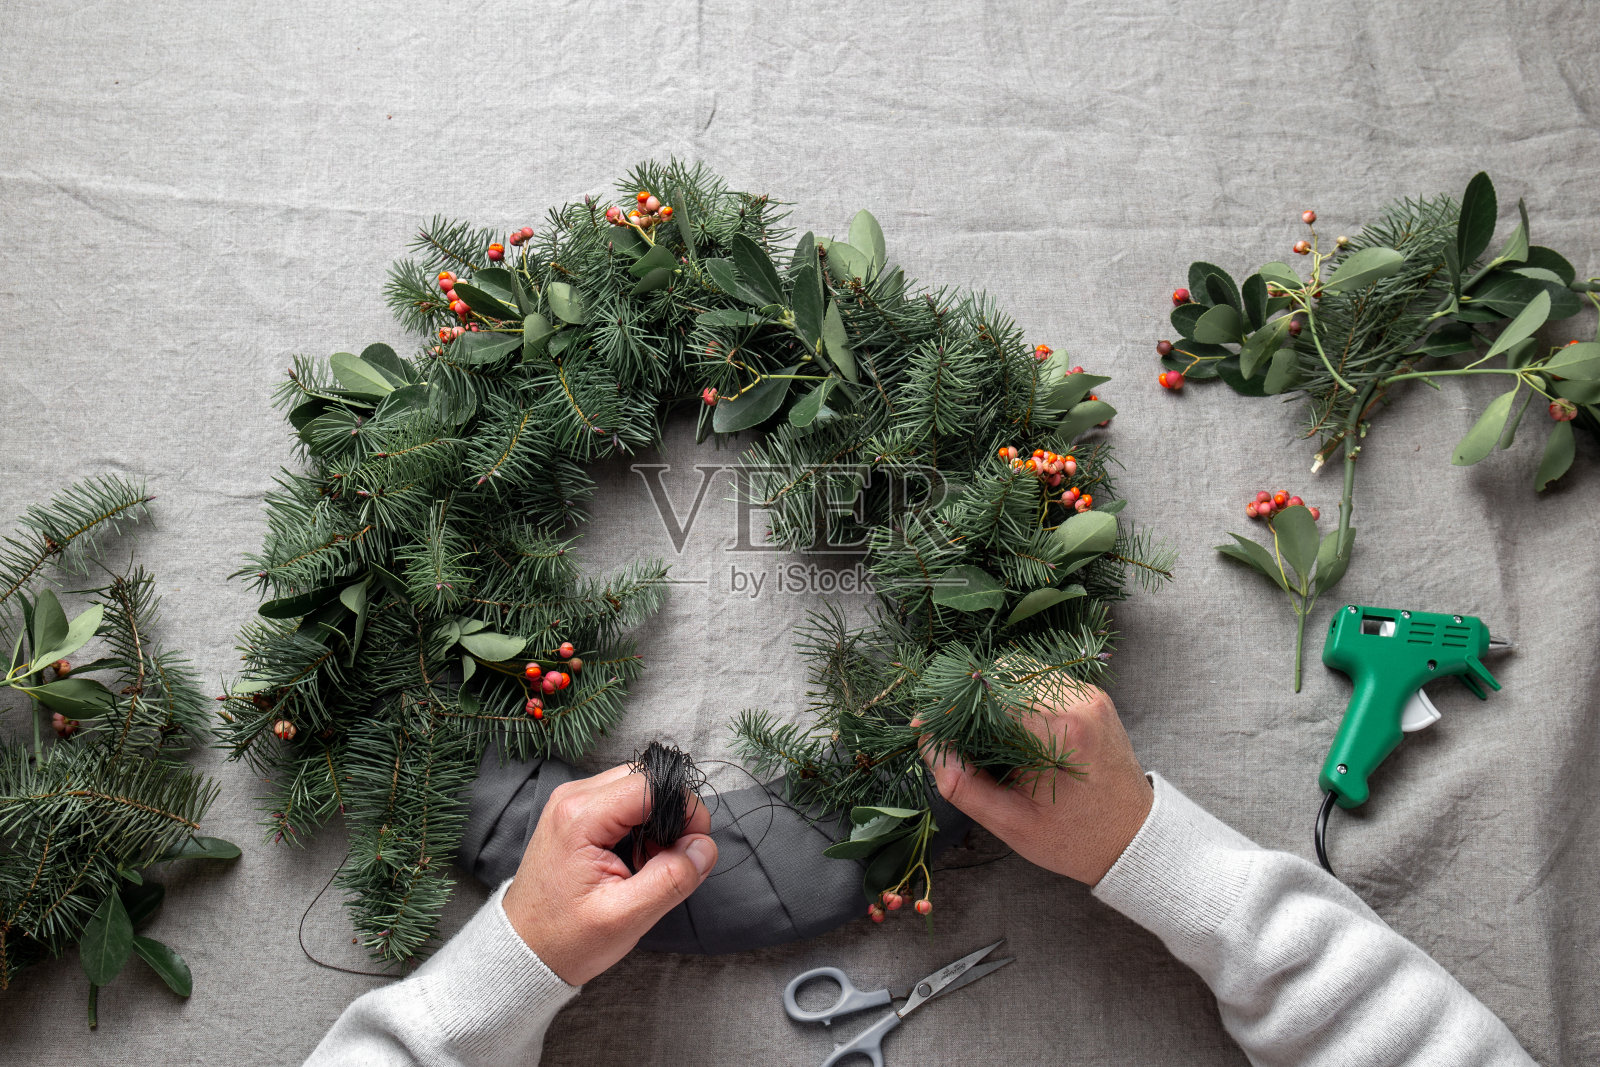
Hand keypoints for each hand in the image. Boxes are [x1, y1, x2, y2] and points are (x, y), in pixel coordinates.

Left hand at [501, 764, 717, 984]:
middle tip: (674, 860)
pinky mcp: (576, 814)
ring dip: (657, 821)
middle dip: (672, 815)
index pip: (653, 784)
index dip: (685, 810)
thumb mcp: (626, 917)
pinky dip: (641, 825)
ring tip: (650, 864)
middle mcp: (572, 798)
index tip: (695, 847)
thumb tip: (704, 847)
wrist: (523, 951)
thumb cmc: (566, 939)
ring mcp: (571, 803)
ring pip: (637, 788)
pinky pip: (622, 802)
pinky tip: (636, 860)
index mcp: (580, 817)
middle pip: (646, 780)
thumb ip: (672, 878)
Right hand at [920, 684, 1152, 885]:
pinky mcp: (1091, 696)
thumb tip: (927, 741)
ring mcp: (1088, 694)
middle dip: (969, 698)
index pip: (987, 694)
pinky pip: (1040, 679)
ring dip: (992, 693)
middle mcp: (1077, 702)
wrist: (1132, 838)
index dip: (949, 707)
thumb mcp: (1009, 822)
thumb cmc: (1073, 838)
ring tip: (983, 733)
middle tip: (953, 733)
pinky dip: (1016, 695)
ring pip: (1019, 669)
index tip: (927, 727)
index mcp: (1058, 733)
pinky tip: (1011, 729)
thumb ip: (961, 783)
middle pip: (1000, 671)